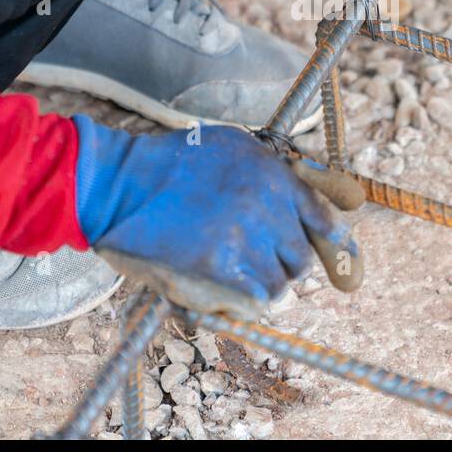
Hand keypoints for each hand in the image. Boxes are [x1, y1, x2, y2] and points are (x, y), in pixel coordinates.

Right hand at [72, 118, 358, 318]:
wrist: (123, 183)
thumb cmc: (175, 163)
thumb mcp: (235, 147)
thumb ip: (275, 170)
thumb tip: (311, 190)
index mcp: (275, 176)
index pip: (325, 221)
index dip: (328, 243)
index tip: (325, 254)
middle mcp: (268, 206)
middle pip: (303, 259)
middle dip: (286, 266)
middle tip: (263, 265)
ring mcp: (245, 238)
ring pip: (281, 284)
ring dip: (265, 287)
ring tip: (241, 281)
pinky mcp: (219, 266)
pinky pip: (255, 300)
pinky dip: (246, 304)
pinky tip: (229, 295)